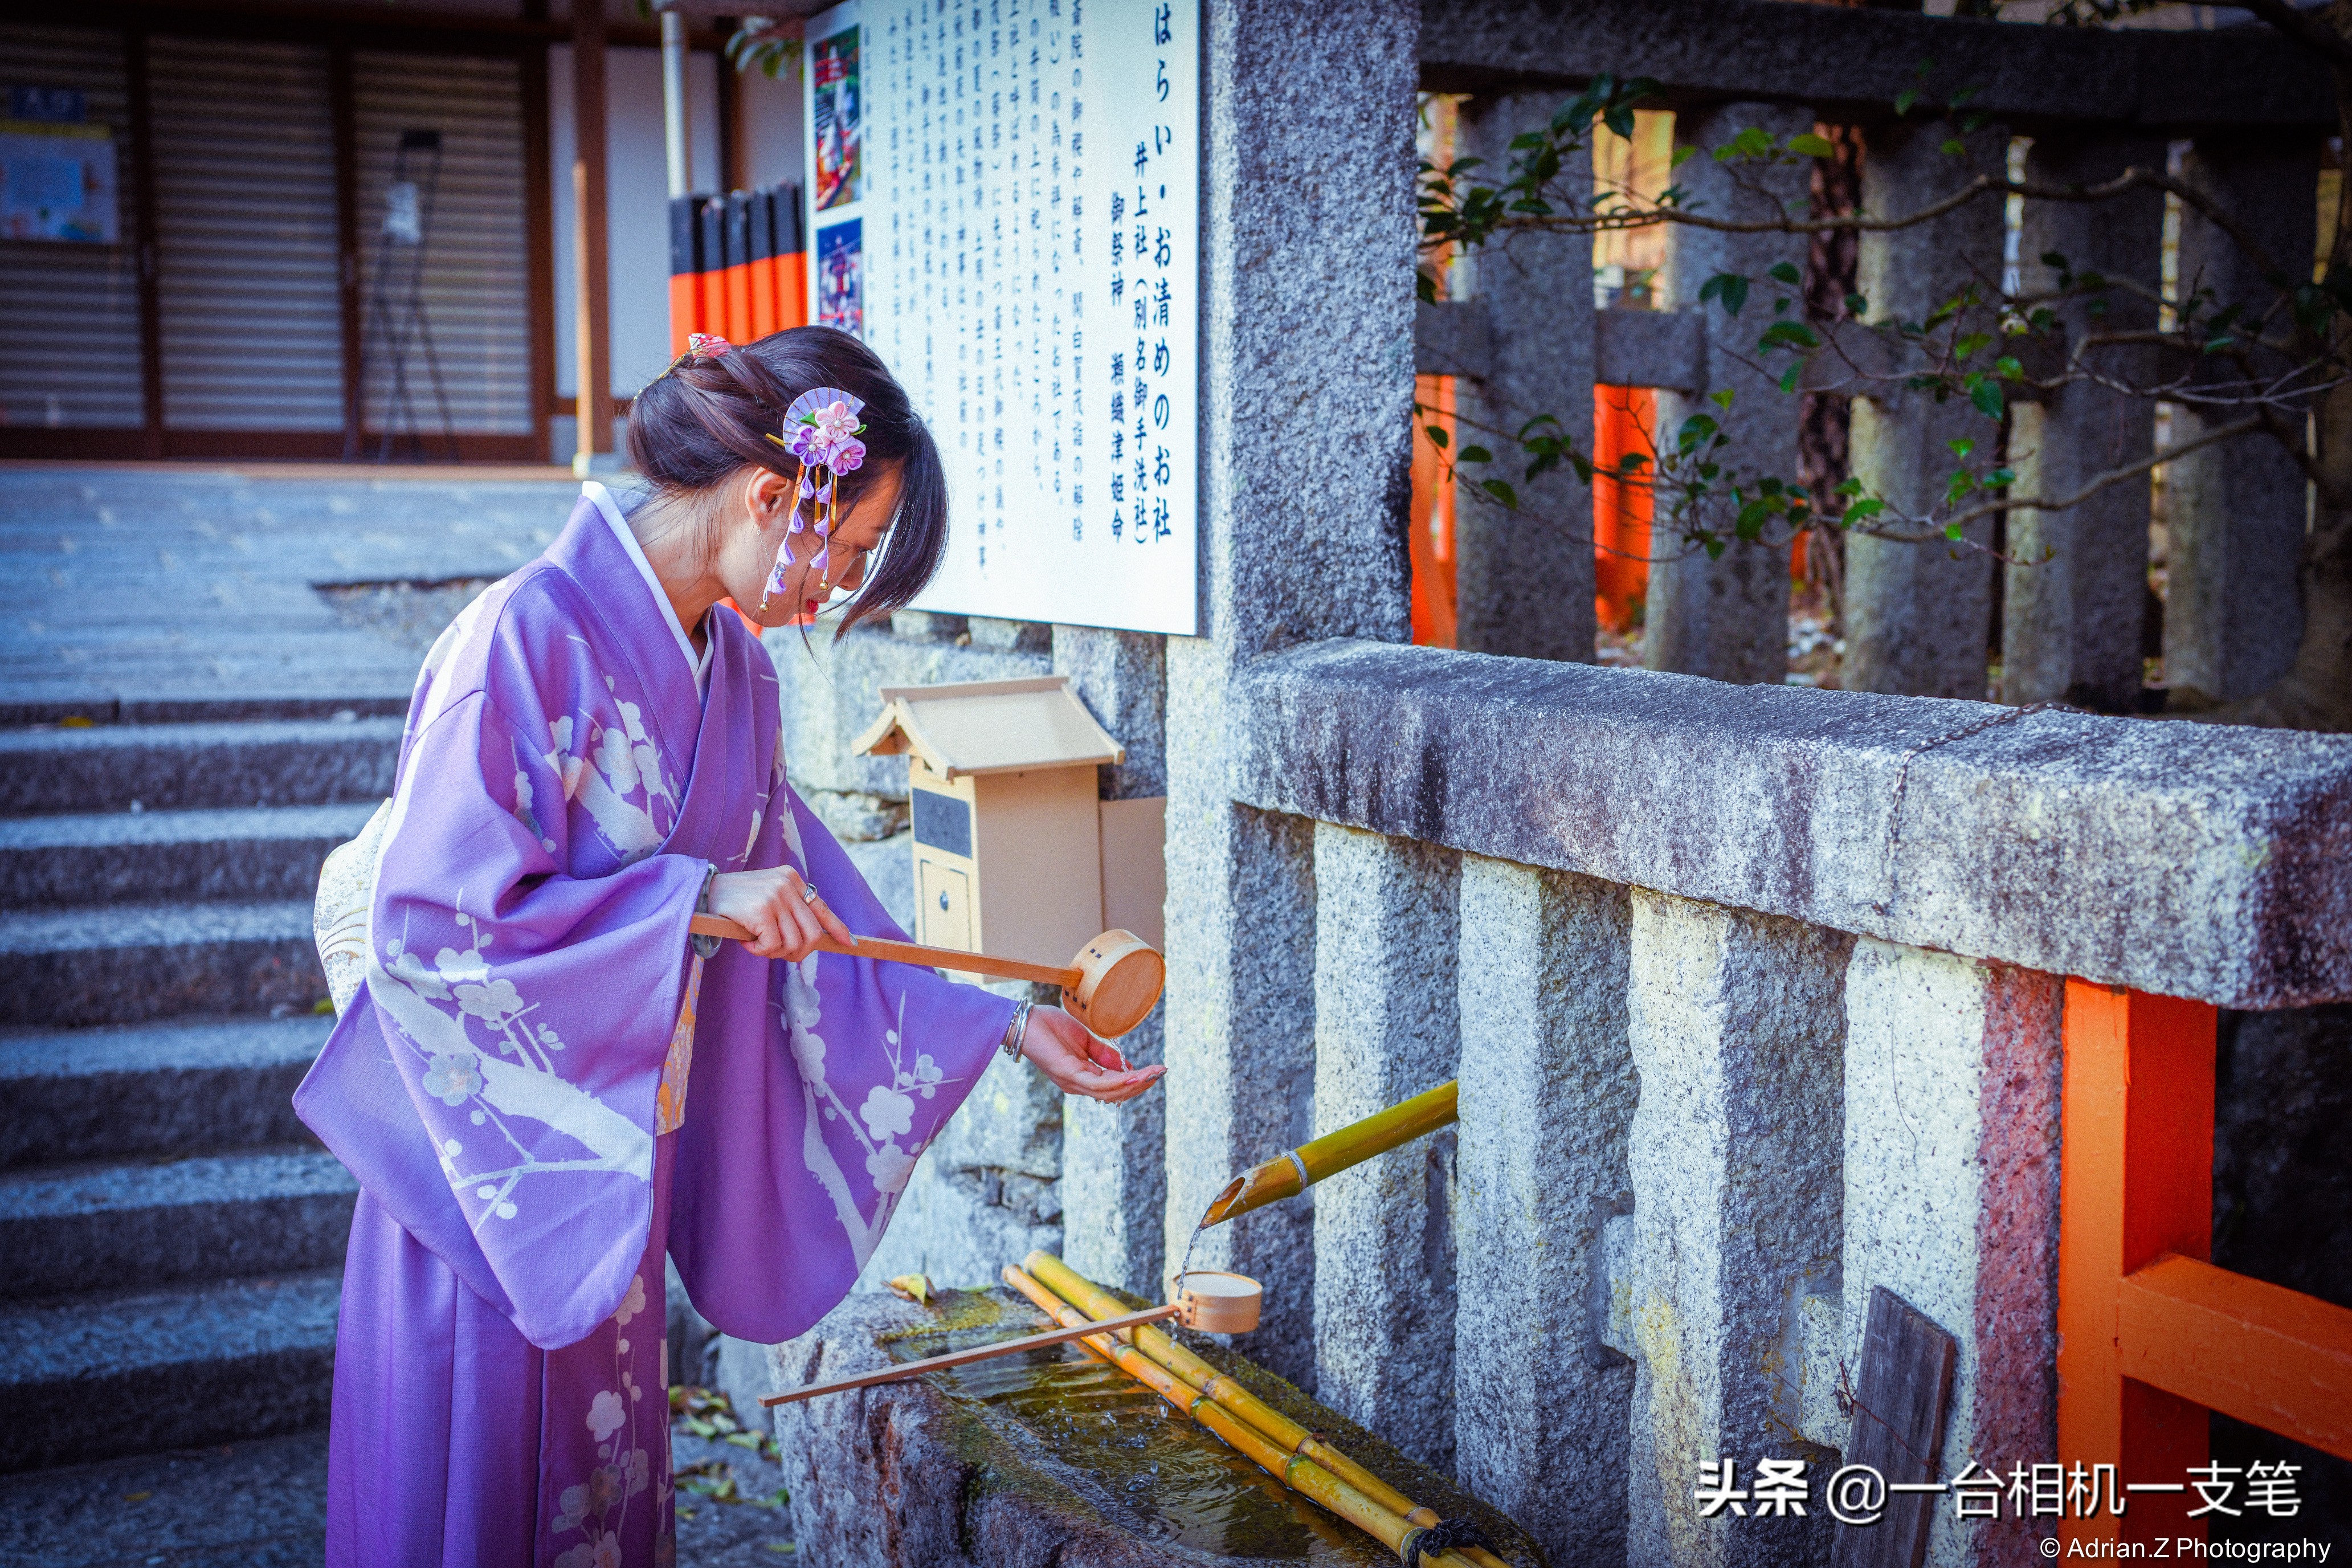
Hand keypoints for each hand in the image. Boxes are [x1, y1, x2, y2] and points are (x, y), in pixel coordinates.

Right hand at [706, 866, 855, 962]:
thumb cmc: (736, 901)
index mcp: (792, 878)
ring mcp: (775, 896)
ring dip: (776, 953)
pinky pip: (773, 946)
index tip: (850, 943)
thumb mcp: (768, 898)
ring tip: (758, 944)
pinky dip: (760, 952)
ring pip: (794, 943)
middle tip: (777, 953)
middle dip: (798, 952)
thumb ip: (790, 912)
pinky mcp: (762, 910)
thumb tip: (815, 940)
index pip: (821, 907)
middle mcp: (787, 884)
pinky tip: (746, 942)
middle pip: (812, 933)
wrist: (702, 893)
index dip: (837, 928)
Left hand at [1016, 1005, 1163, 1104]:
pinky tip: (1134, 1074)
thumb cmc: (1049, 1027)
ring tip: (1154, 1074)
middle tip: (1161, 1072)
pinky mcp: (1068, 1074)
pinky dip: (1118, 1081)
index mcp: (1081, 1077)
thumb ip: (1103, 1054)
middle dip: (1141, 1084)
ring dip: (1135, 1084)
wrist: (1024, 1019)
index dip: (1136, 1080)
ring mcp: (1073, 1082)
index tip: (1156, 1070)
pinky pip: (1098, 1083)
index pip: (1113, 1086)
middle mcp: (1078, 1084)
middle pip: (1115, 1094)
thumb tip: (1126, 1065)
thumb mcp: (1084, 1040)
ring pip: (1110, 1092)